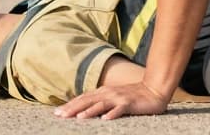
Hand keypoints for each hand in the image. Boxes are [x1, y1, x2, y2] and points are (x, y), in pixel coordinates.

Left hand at [53, 82, 169, 119]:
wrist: (153, 90)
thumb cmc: (132, 96)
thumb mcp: (113, 97)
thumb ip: (100, 101)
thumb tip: (83, 108)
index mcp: (102, 92)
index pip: (82, 98)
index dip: (69, 105)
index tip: (56, 113)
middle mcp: (108, 93)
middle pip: (87, 101)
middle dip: (73, 108)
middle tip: (60, 116)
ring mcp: (118, 98)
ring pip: (101, 104)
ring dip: (89, 111)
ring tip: (78, 118)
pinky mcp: (129, 103)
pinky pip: (120, 110)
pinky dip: (112, 114)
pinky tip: (105, 119)